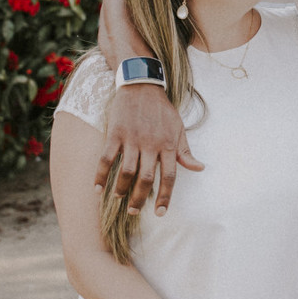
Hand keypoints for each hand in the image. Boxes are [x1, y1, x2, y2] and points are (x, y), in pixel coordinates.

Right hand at [94, 83, 202, 214]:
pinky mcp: (115, 133)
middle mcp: (151, 144)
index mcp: (168, 145)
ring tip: (119, 198)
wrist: (142, 85)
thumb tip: (200, 168)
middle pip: (146, 179)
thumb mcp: (178, 129)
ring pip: (126, 171)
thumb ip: (186, 152)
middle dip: (140, 199)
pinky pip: (107, 158)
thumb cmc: (162, 110)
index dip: (165, 197)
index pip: (169, 177)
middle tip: (135, 212)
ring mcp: (132, 139)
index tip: (160, 213)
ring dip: (122, 189)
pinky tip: (97, 189)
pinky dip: (101, 175)